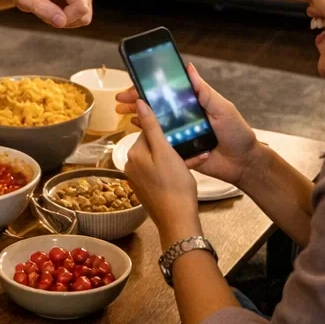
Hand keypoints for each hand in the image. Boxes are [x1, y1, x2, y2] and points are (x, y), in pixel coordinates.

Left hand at [11, 0, 107, 28]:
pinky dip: (70, 21)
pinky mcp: (85, 0)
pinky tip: (58, 12)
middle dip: (65, 16)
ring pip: (84, 15)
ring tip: (51, 9)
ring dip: (67, 19)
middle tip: (46, 12)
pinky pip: (83, 18)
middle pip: (81, 6)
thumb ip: (41, 9)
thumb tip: (61, 22)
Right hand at [113, 65, 260, 185]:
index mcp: (193, 104)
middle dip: (136, 101)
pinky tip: (135, 129)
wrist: (243, 163)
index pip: (167, 93)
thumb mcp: (222, 108)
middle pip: (156, 106)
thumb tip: (189, 67)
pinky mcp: (179, 150)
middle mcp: (184, 117)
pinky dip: (146, 134)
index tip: (134, 84)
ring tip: (122, 112)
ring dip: (137, 115)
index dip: (150, 88)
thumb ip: (204, 91)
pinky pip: (160, 142)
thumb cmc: (237, 133)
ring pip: (154, 123)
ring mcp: (180, 134)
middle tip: (120, 100)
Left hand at [122, 100, 201, 243]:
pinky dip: (174, 170)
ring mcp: (138, 179)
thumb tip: (138, 102)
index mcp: (133, 154)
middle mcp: (131, 165)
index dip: (167, 131)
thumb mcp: (165, 152)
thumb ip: (152, 127)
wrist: (178, 221)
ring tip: (194, 161)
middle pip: (154, 145)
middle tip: (191, 150)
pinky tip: (188, 173)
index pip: (148, 131)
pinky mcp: (148, 190)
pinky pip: (160, 173)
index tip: (181, 133)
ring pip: (159, 159)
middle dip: (173, 146)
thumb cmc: (175, 186)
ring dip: (177, 158)